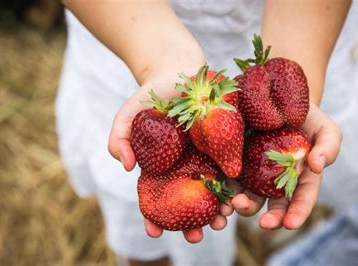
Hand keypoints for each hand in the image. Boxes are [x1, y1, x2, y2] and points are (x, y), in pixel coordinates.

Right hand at [109, 66, 233, 243]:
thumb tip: (126, 167)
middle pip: (187, 203)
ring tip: (220, 222)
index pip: (155, 199)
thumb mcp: (128, 114)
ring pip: (212, 192)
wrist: (179, 72)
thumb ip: (119, 138)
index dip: (153, 218)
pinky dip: (235, 186)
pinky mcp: (226, 146)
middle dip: (192, 225)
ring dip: (217, 211)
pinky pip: (231, 169)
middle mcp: (184, 168)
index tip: (154, 232)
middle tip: (196, 237)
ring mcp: (206, 159)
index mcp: (161, 168)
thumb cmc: (151, 96)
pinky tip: (238, 197)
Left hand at [230, 103, 341, 228]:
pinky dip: (222, 190)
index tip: (289, 224)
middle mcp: (275, 182)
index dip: (297, 214)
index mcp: (300, 179)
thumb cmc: (307, 118)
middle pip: (271, 206)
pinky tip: (217, 195)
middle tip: (263, 223)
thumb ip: (329, 147)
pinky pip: (226, 180)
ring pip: (246, 197)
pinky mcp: (233, 163)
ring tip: (235, 205)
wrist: (277, 98)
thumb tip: (316, 166)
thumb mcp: (325, 128)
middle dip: (268, 218)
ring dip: (241, 206)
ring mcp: (252, 173)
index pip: (301, 201)